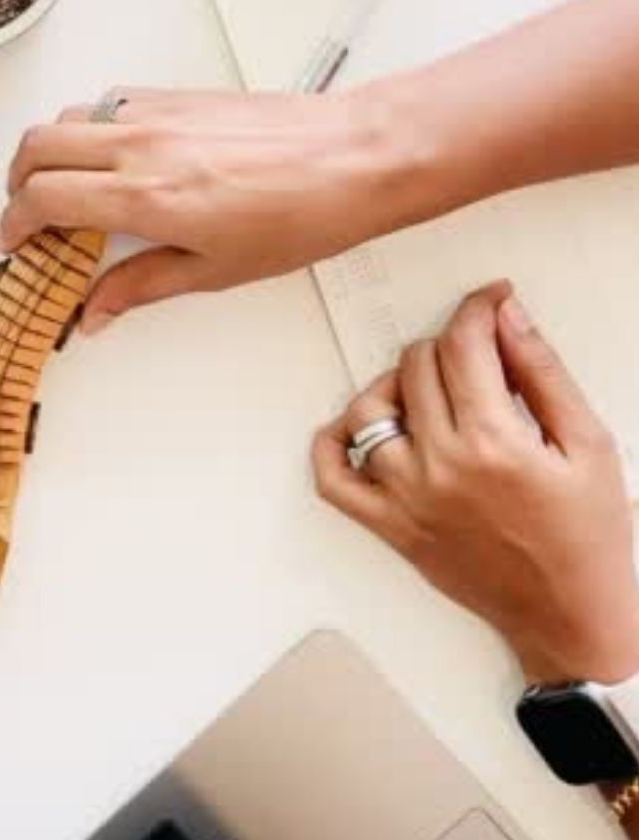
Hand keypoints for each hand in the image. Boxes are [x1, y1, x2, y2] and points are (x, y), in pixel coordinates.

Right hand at [0, 88, 420, 334]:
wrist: (356, 157)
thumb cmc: (303, 213)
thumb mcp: (215, 270)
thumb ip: (141, 287)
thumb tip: (96, 311)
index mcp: (144, 195)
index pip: (42, 198)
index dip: (13, 223)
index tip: (15, 243)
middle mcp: (141, 144)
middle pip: (36, 147)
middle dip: (15, 183)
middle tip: (28, 216)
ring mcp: (158, 112)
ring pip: (67, 117)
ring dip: (48, 151)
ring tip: (65, 187)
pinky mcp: (179, 94)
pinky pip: (108, 101)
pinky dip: (89, 128)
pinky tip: (113, 157)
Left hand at [313, 283, 638, 684]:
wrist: (570, 617)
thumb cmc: (588, 537)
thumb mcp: (588, 445)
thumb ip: (543, 373)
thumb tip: (509, 319)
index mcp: (494, 443)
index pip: (463, 345)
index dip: (477, 309)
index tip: (490, 302)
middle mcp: (440, 466)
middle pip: (416, 367)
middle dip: (448, 343)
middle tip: (475, 351)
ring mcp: (406, 497)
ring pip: (368, 411)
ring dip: (393, 384)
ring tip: (426, 387)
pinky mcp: (390, 526)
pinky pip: (333, 480)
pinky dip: (332, 445)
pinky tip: (355, 428)